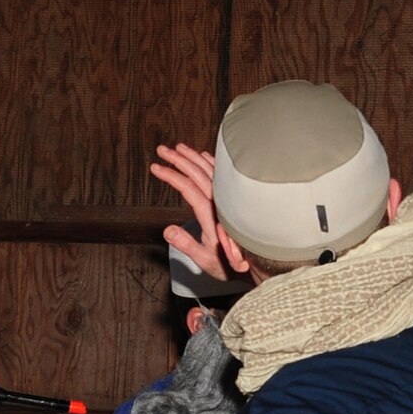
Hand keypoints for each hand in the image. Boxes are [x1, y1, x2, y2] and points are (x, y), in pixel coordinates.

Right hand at [151, 143, 228, 282]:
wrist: (257, 265)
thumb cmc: (228, 265)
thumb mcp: (205, 260)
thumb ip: (187, 245)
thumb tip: (168, 231)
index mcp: (211, 215)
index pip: (187, 187)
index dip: (171, 175)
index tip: (155, 167)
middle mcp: (221, 203)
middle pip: (198, 173)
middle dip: (178, 159)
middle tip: (162, 149)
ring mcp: (228, 199)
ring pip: (211, 171)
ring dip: (194, 157)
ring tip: (179, 148)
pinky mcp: (233, 200)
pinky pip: (223, 175)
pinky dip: (212, 163)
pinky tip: (204, 156)